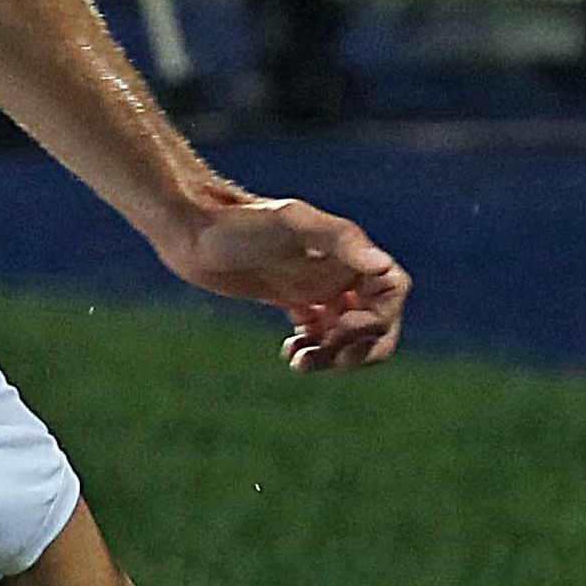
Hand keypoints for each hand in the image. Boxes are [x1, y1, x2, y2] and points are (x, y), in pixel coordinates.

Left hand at [156, 191, 409, 372]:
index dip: (379, 317)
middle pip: (377, 320)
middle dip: (359, 346)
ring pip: (347, 334)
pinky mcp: (291, 298)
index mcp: (348, 250)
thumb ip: (340, 240)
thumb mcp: (291, 225)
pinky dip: (313, 350)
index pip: (392, 290)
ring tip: (300, 362)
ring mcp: (316, 285)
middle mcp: (338, 268)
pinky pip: (320, 334)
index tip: (342, 327)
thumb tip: (383, 266)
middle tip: (327, 355)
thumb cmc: (241, 223)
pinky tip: (288, 352)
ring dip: (333, 356)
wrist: (193, 230)